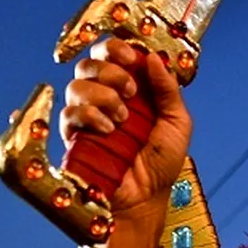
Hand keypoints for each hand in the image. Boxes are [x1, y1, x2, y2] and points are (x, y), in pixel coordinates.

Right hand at [59, 38, 192, 228]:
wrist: (147, 199)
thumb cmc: (163, 164)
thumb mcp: (178, 122)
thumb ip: (168, 89)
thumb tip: (153, 57)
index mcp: (132, 89)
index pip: (114, 55)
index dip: (117, 49)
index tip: (131, 58)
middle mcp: (107, 97)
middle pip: (90, 63)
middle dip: (110, 70)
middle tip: (130, 91)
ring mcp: (88, 116)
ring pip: (76, 85)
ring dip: (102, 95)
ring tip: (122, 119)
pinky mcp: (74, 136)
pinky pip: (69, 113)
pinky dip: (89, 115)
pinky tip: (108, 129)